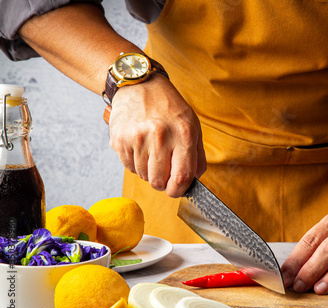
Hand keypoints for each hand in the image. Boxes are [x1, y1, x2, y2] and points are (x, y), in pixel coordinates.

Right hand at [108, 74, 206, 196]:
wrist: (139, 84)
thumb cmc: (169, 107)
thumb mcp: (193, 126)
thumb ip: (197, 156)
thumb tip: (194, 181)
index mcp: (183, 134)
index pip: (181, 177)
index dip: (179, 191)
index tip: (177, 190)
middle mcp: (160, 136)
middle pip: (159, 182)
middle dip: (162, 183)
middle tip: (164, 170)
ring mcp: (137, 138)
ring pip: (143, 176)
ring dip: (148, 171)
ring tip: (152, 151)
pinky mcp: (119, 139)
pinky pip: (129, 167)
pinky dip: (135, 163)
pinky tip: (140, 147)